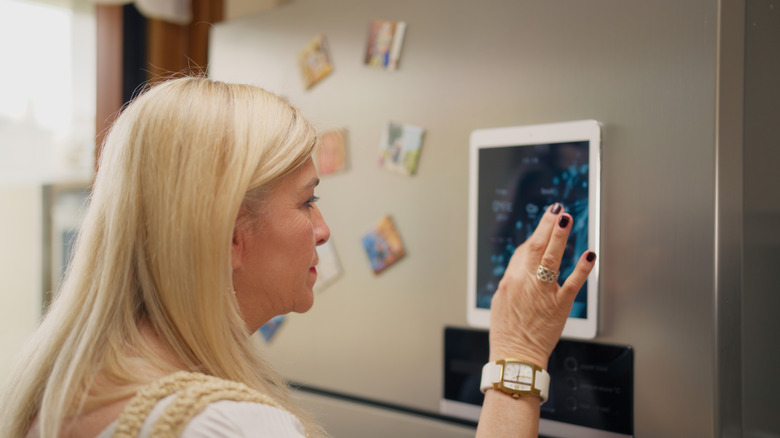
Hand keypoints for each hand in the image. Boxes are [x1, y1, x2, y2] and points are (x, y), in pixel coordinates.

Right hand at [488, 203, 595, 367]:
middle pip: (536, 247)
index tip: (545, 223)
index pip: (524, 250)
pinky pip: (572, 283)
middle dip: (547, 225)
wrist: (515, 356)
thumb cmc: (507, 331)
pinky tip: (589, 255)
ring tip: (565, 218)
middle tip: (556, 210)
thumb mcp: (502, 300)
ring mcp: (543, 292)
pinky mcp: (559, 305)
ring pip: (552, 258)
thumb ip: (513, 280)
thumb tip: (522, 266)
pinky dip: (582, 269)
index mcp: (510, 279)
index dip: (536, 234)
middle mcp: (526, 282)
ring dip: (559, 236)